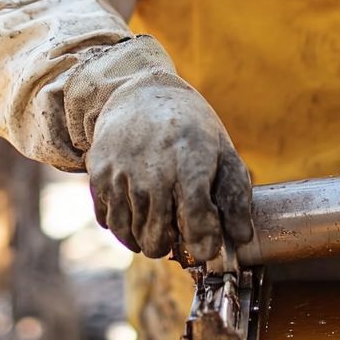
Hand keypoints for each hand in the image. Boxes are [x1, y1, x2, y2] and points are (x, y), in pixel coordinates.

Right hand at [85, 80, 253, 261]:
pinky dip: (123, 227)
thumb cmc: (190, 126)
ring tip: (158, 225)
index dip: (203, 245)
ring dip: (145, 239)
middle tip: (178, 234)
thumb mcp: (223, 151)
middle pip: (156, 238)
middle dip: (171, 246)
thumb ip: (236, 196)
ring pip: (130, 235)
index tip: (206, 246)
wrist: (141, 93)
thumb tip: (241, 240)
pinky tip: (136, 212)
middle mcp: (151, 172)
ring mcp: (120, 175)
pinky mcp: (98, 175)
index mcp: (189, 164)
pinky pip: (108, 222)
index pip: (195, 224)